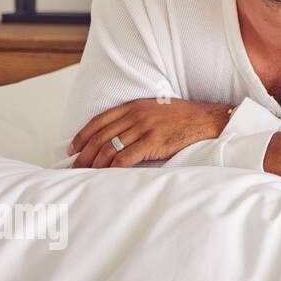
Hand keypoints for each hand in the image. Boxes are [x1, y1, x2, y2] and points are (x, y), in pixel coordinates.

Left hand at [69, 98, 231, 168]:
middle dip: (85, 154)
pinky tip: (108, 174)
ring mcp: (145, 128)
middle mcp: (136, 115)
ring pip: (110, 148)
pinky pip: (126, 157)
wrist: (206, 120)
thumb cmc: (183, 117)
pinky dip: (113, 167)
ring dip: (96, 163)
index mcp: (134, 105)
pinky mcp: (154, 142)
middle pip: (101, 136)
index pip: (99, 121)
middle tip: (75, 167)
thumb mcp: (156, 108)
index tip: (73, 148)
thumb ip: (136, 116)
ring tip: (88, 173)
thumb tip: (117, 133)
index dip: (82, 136)